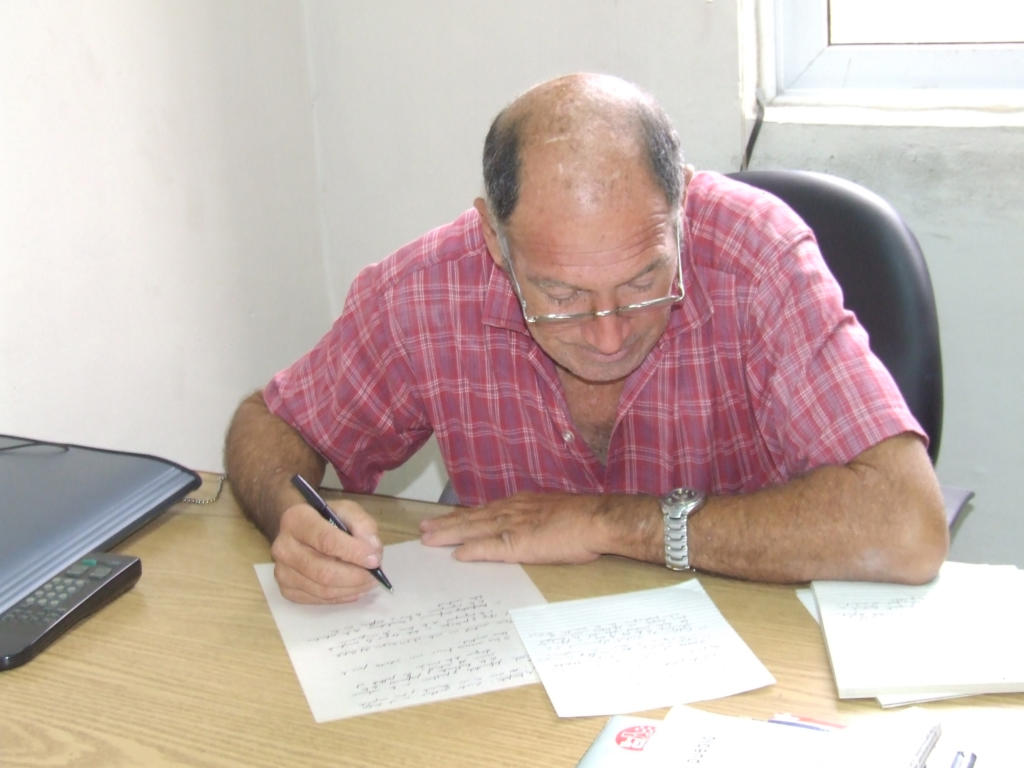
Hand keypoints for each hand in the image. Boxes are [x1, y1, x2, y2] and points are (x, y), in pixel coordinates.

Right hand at [269, 499, 383, 602]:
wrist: (302, 531)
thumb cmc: (327, 520)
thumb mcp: (348, 511)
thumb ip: (363, 525)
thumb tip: (373, 550)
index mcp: (296, 519)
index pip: (326, 540)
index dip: (353, 553)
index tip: (374, 560)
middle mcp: (283, 546)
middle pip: (323, 571)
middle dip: (355, 577)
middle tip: (375, 576)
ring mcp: (282, 571)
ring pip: (322, 590)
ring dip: (351, 589)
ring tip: (367, 582)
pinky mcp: (286, 589)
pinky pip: (318, 600)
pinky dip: (341, 597)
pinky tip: (352, 588)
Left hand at [419, 492, 609, 563]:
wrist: (597, 519)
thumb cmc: (582, 519)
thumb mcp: (551, 511)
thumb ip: (534, 519)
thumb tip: (525, 529)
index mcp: (520, 504)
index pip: (484, 511)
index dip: (462, 517)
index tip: (444, 520)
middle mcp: (512, 511)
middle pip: (472, 518)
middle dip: (446, 524)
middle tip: (423, 529)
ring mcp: (514, 526)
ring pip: (474, 529)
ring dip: (449, 534)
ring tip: (428, 538)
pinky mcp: (520, 543)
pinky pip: (491, 547)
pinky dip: (472, 550)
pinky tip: (457, 556)